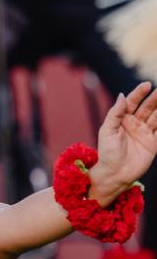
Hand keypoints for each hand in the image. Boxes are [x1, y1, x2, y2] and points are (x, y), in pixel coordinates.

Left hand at [89, 82, 156, 203]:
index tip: (147, 85)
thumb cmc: (107, 152)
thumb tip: (122, 95)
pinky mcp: (153, 143)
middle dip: (155, 98)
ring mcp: (145, 133)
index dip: (139, 93)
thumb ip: (115, 113)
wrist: (115, 174)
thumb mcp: (107, 131)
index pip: (132, 102)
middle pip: (147, 107)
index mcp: (122, 119)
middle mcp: (135, 124)